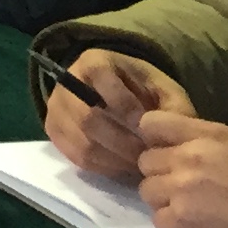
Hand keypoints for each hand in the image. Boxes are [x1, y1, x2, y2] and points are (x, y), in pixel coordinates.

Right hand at [42, 47, 190, 182]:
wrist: (118, 91)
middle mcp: (67, 80)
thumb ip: (174, 107)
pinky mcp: (54, 130)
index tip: (149, 129)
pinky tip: (122, 165)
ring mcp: (56, 107)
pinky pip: (75, 156)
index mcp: (94, 61)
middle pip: (88, 118)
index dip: (128, 109)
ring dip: (113, 158)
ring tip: (138, 163)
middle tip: (147, 155)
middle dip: (122, 142)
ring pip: (81, 142)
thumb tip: (167, 135)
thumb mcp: (164, 88)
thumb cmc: (144, 90)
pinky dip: (101, 166)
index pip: (104, 84)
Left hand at [136, 111, 227, 227]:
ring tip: (189, 206)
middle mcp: (182, 164)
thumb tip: (174, 139)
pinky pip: (160, 222)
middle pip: (146, 162)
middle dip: (161, 170)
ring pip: (148, 192)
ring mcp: (178, 198)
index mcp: (200, 139)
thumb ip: (201, 136)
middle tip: (182, 181)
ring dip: (164, 198)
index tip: (164, 146)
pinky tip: (194, 226)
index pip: (150, 123)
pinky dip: (173, 224)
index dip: (154, 135)